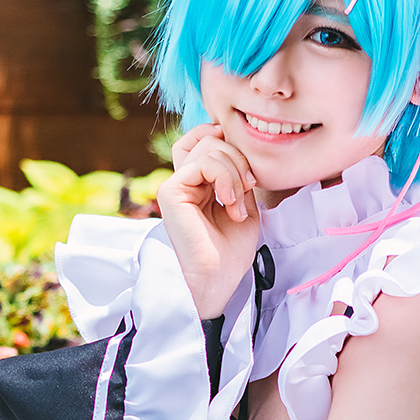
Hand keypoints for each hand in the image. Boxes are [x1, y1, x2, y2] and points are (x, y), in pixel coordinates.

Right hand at [155, 123, 260, 318]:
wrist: (218, 279)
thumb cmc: (230, 252)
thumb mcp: (243, 204)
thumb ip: (236, 174)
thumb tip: (233, 143)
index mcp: (198, 184)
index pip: (204, 139)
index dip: (227, 142)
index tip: (249, 173)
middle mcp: (184, 182)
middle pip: (210, 140)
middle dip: (239, 160)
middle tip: (249, 189)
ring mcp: (175, 185)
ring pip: (208, 147)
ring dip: (234, 172)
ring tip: (237, 205)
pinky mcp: (170, 191)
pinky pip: (203, 162)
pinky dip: (224, 177)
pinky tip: (229, 202)